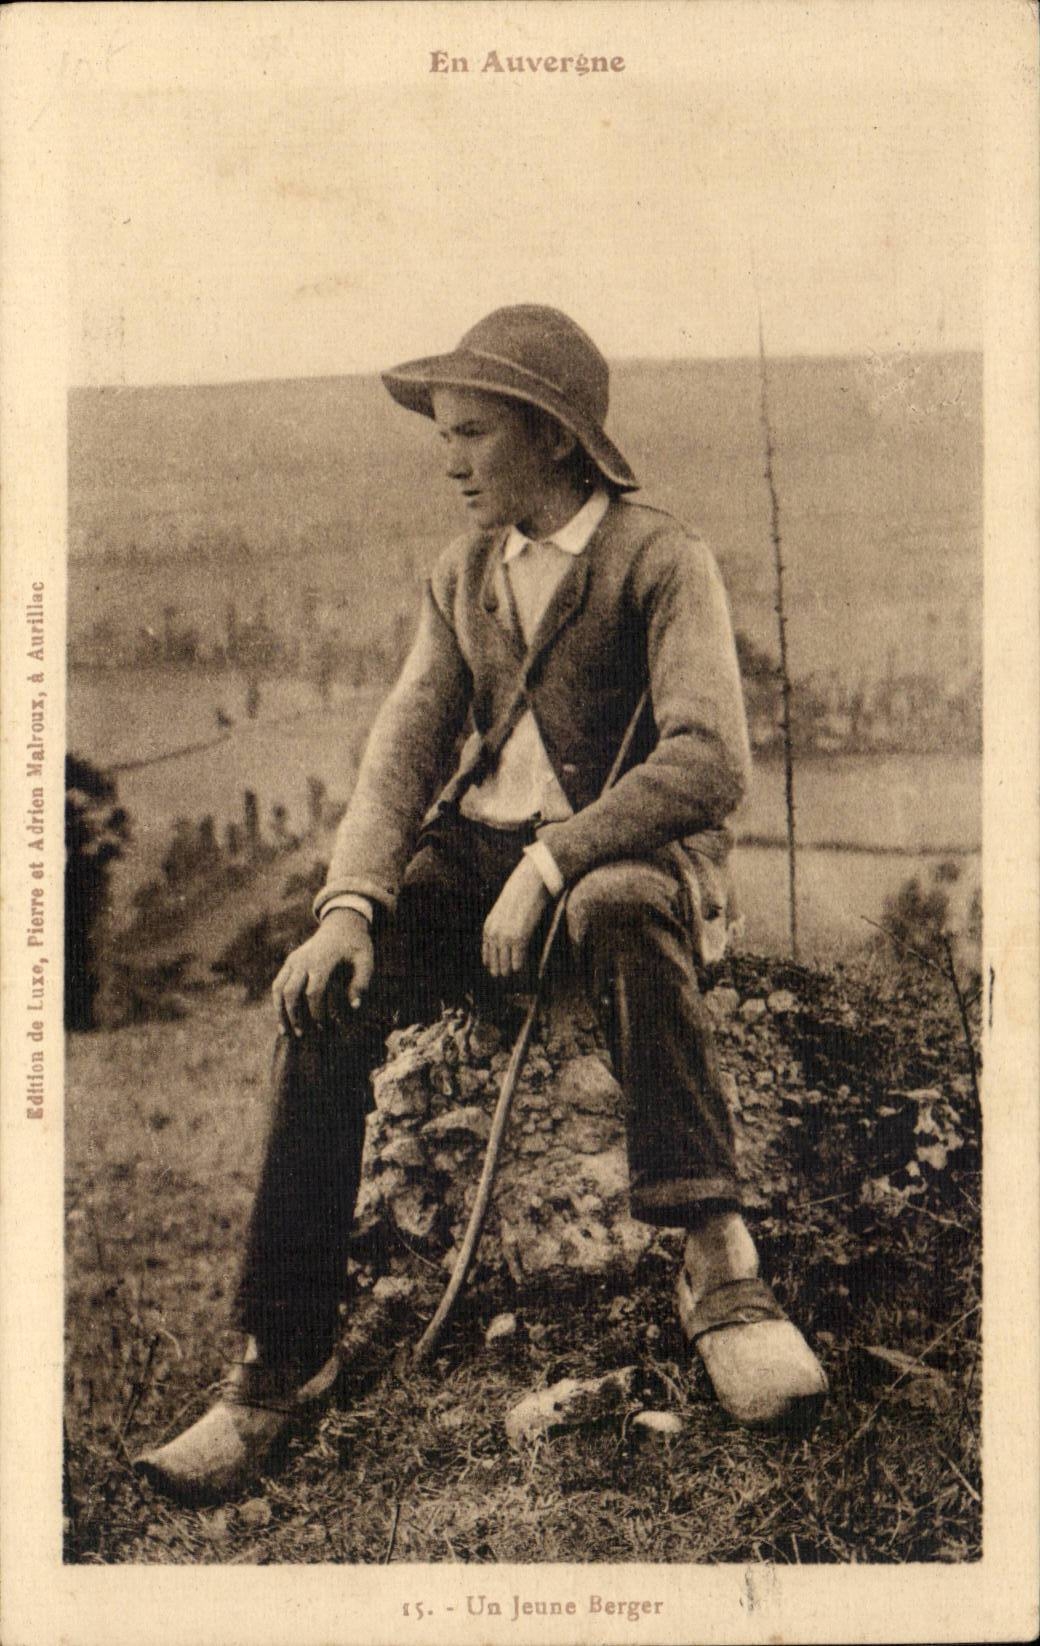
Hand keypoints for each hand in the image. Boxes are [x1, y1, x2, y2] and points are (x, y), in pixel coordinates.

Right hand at [271, 909, 373, 1036]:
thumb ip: (362, 982)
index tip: (323, 1028)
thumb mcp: (366, 960)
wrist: (341, 924)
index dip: (316, 1013)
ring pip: (279, 988)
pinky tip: (282, 1019)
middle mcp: (304, 960)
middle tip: (302, 1035)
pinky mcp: (290, 962)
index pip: (314, 991)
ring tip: (285, 1032)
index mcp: (322, 960)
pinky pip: (278, 983)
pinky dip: (277, 1002)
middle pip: (291, 991)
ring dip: (280, 1011)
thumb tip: (355, 1007)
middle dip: (295, 1016)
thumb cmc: (356, 945)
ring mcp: (294, 960)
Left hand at [482, 856, 551, 977]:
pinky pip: (518, 962)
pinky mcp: (519, 937)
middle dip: (502, 971)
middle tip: (509, 976)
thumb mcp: (503, 911)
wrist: (530, 882)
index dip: (494, 965)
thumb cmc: (520, 895)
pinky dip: (521, 966)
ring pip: (505, 966)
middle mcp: (494, 934)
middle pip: (495, 964)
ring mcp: (506, 937)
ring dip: (511, 971)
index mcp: (488, 928)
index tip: (500, 970)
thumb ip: (500, 926)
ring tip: (517, 974)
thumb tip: (506, 942)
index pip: (487, 956)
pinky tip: (524, 969)